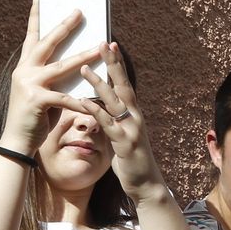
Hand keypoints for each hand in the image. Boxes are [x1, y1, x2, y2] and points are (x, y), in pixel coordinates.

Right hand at [0, 0, 100, 154]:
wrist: (16, 141)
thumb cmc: (32, 117)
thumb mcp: (41, 91)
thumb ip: (53, 77)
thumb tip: (74, 65)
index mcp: (24, 67)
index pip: (31, 36)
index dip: (35, 16)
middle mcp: (24, 71)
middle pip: (47, 43)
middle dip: (64, 27)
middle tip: (79, 12)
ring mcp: (28, 84)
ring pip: (61, 67)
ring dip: (82, 57)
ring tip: (99, 48)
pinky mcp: (36, 100)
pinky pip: (64, 97)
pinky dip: (80, 99)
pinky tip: (94, 99)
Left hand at [74, 42, 168, 201]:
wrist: (147, 186)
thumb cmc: (132, 161)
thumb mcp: (122, 137)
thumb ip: (114, 121)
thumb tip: (103, 109)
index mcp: (133, 114)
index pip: (125, 84)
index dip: (118, 64)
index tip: (110, 45)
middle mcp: (135, 117)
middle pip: (123, 85)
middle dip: (113, 64)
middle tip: (103, 43)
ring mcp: (131, 129)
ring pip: (115, 101)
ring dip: (99, 83)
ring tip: (84, 68)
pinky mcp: (125, 144)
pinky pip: (108, 124)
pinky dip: (96, 111)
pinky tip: (84, 101)